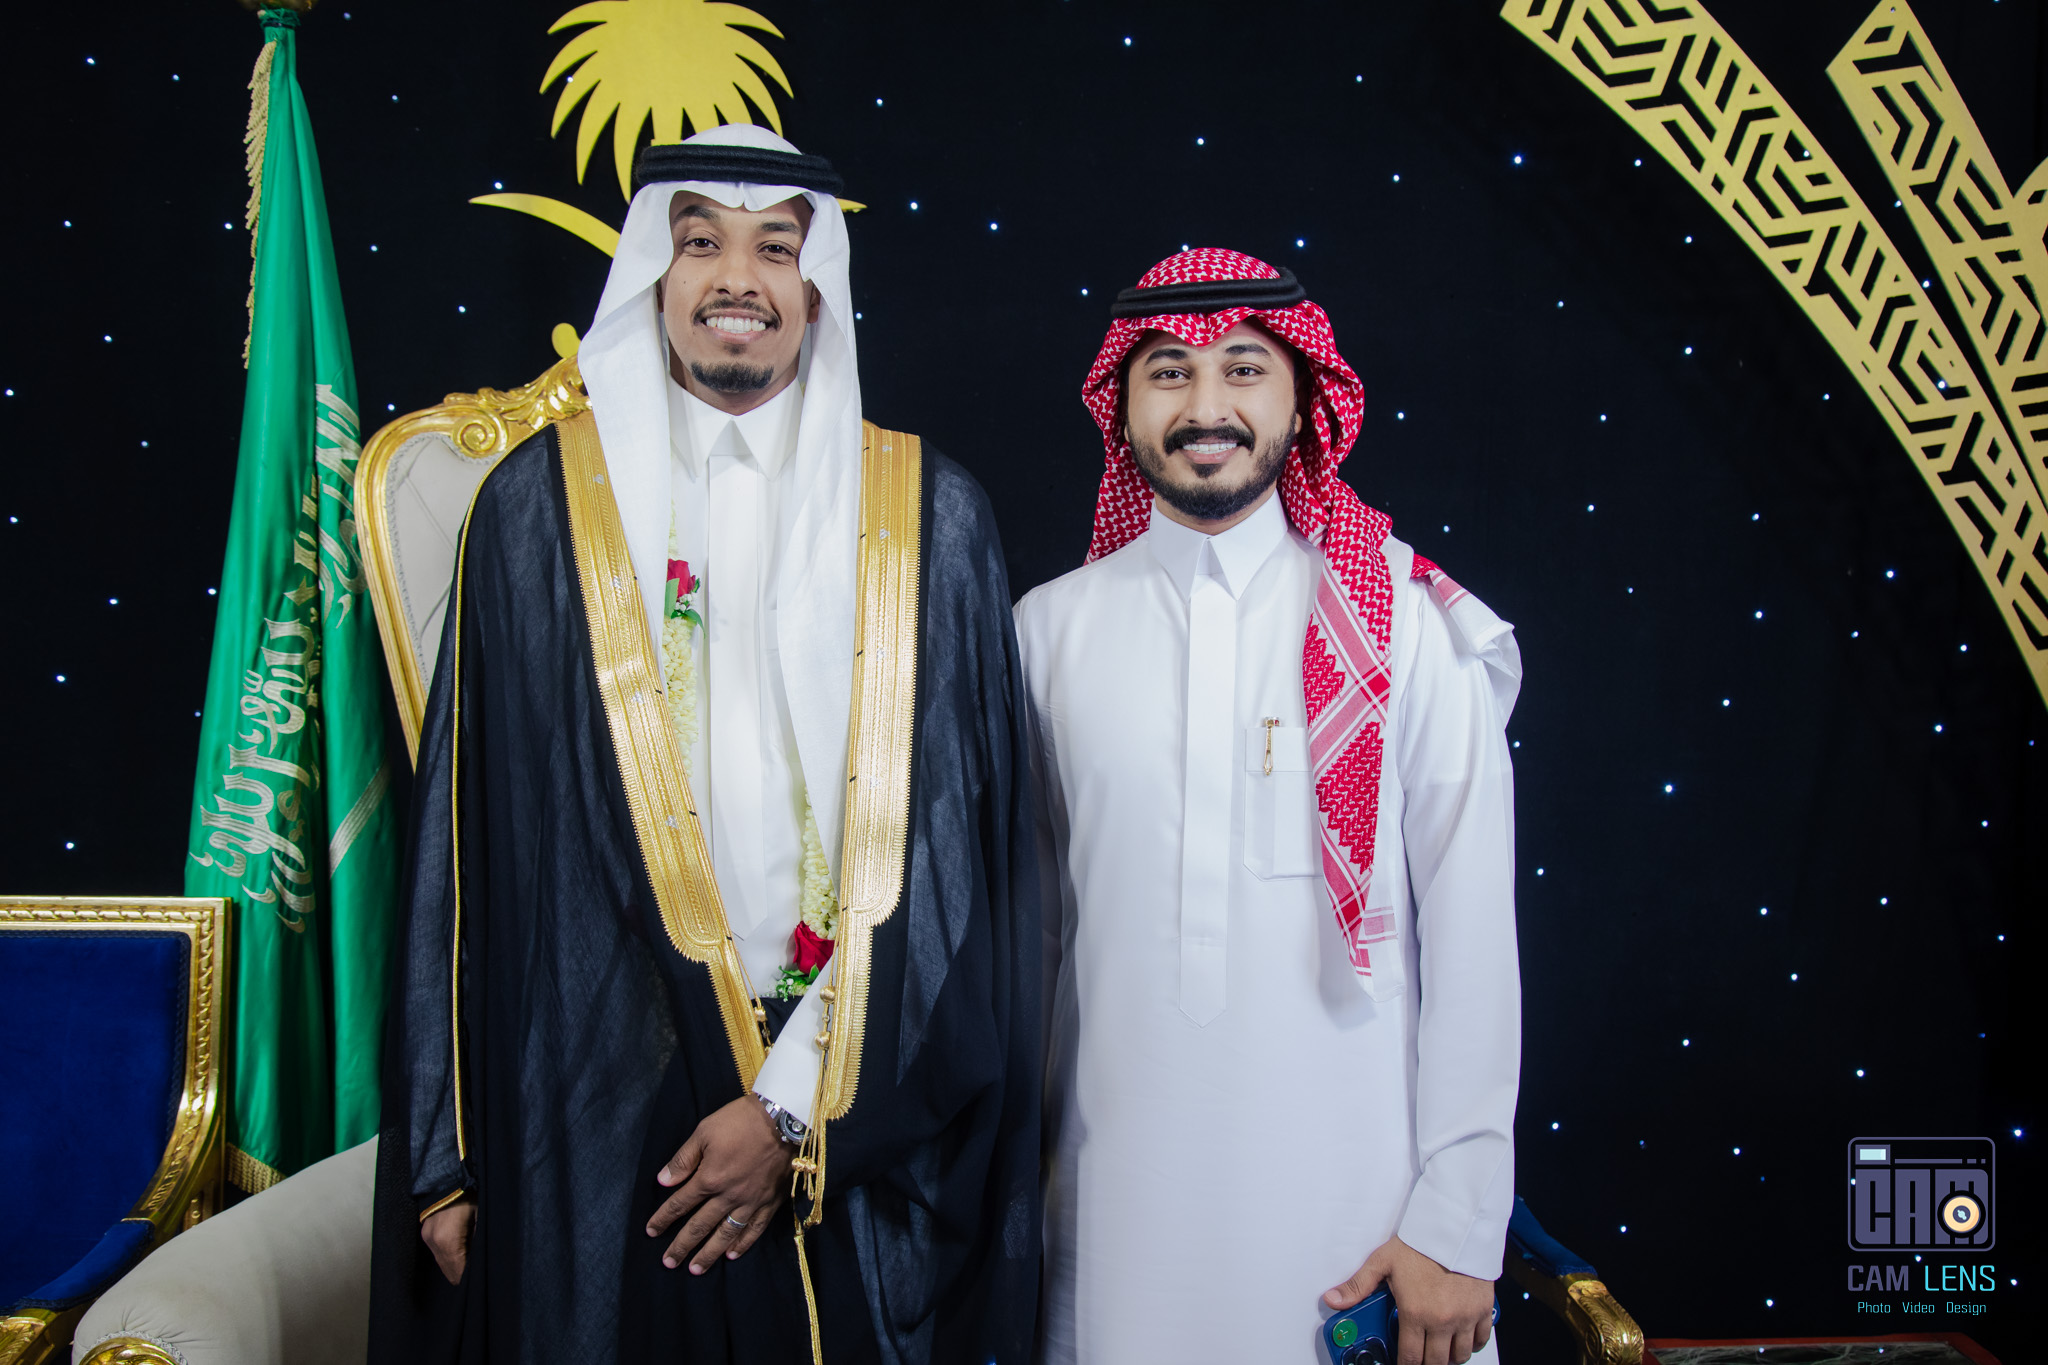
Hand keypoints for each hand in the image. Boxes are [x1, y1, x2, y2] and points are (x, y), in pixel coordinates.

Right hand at [420, 1197, 475, 1284]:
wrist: (449, 1174)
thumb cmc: (470, 1193)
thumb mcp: (482, 1216)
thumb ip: (480, 1241)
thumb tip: (482, 1261)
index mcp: (447, 1240)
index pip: (458, 1271)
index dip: (469, 1278)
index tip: (480, 1279)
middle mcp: (433, 1241)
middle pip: (448, 1270)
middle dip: (462, 1273)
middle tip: (478, 1272)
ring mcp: (427, 1236)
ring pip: (442, 1262)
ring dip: (455, 1265)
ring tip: (471, 1261)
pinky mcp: (426, 1231)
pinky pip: (438, 1251)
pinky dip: (449, 1256)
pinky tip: (462, 1251)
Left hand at [646, 1095, 793, 1272]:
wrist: (784, 1117)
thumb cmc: (741, 1120)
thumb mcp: (705, 1131)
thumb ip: (683, 1159)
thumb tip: (663, 1181)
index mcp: (709, 1178)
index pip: (680, 1204)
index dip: (663, 1218)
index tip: (651, 1231)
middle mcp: (728, 1196)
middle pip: (700, 1226)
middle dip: (682, 1246)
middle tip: (668, 1263)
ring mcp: (751, 1202)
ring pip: (726, 1234)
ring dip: (709, 1254)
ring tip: (695, 1269)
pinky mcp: (771, 1202)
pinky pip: (755, 1229)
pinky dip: (742, 1244)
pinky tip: (732, 1255)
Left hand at [1325, 1235, 1493, 1364]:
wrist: (1455, 1227)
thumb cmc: (1420, 1243)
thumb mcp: (1382, 1262)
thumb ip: (1357, 1286)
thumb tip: (1333, 1300)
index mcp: (1416, 1313)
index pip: (1410, 1357)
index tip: (1402, 1363)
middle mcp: (1443, 1320)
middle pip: (1436, 1362)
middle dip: (1426, 1362)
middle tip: (1419, 1356)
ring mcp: (1466, 1317)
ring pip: (1460, 1355)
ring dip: (1449, 1357)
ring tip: (1439, 1348)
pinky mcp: (1483, 1309)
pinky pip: (1481, 1339)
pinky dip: (1473, 1344)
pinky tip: (1462, 1338)